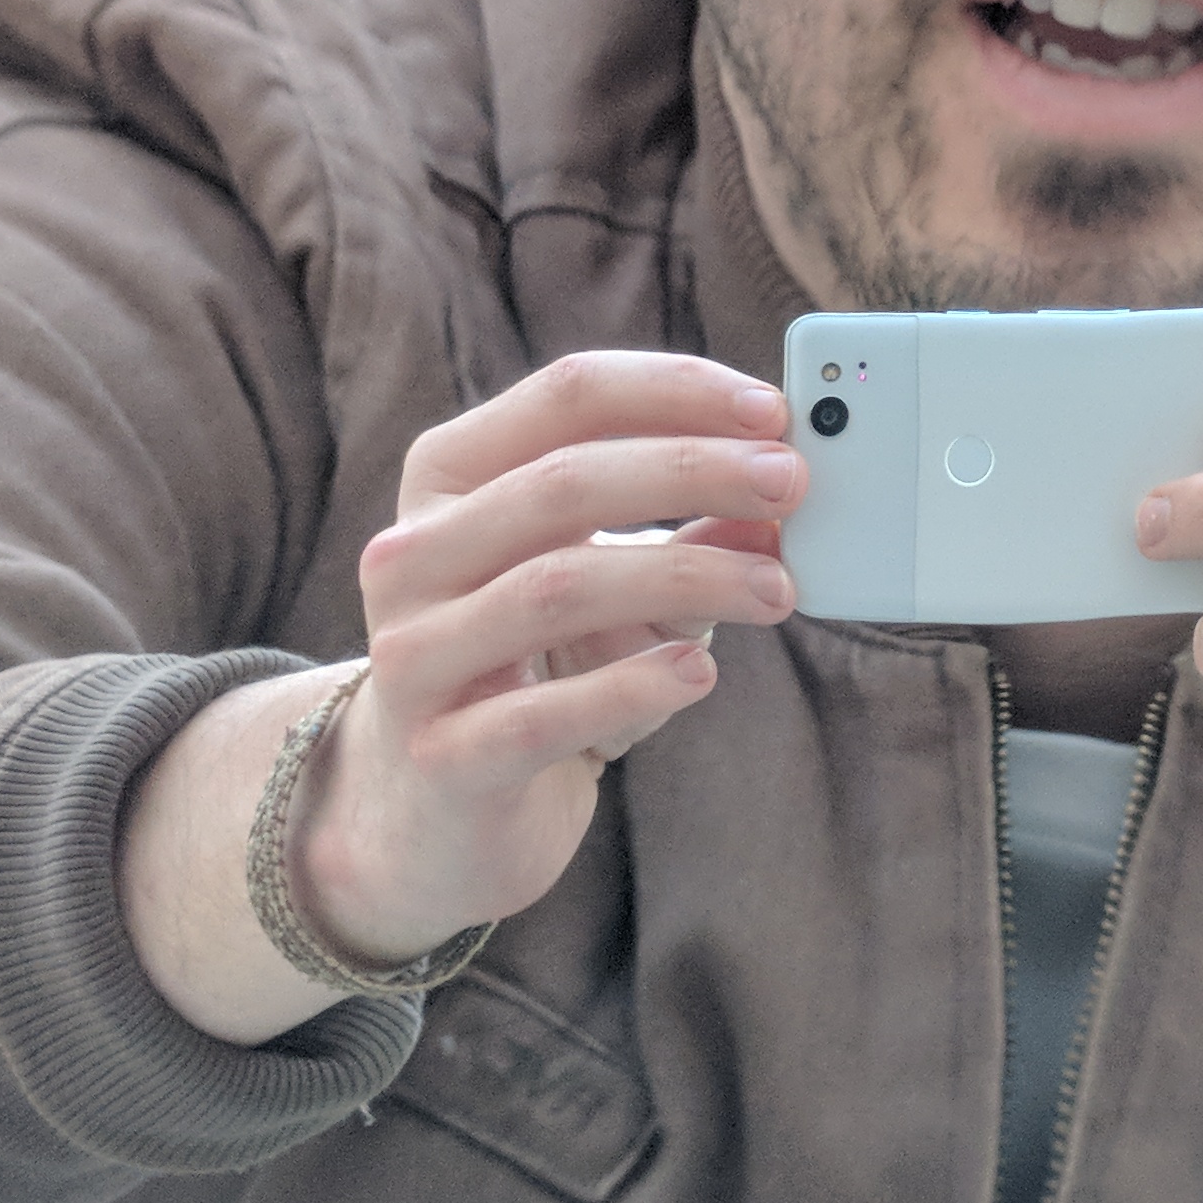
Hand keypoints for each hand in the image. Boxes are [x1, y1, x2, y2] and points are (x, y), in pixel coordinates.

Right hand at [119, 352, 802, 1044]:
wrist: (437, 811)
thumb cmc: (536, 667)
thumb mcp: (608, 583)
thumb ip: (686, 537)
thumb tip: (779, 502)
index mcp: (448, 479)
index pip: (565, 396)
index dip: (676, 391)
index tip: (773, 410)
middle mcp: (412, 555)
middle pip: (562, 483)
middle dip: (692, 472)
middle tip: (790, 484)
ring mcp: (415, 656)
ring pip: (557, 588)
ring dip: (688, 577)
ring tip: (778, 589)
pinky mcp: (441, 756)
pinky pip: (542, 714)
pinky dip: (632, 685)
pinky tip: (698, 671)